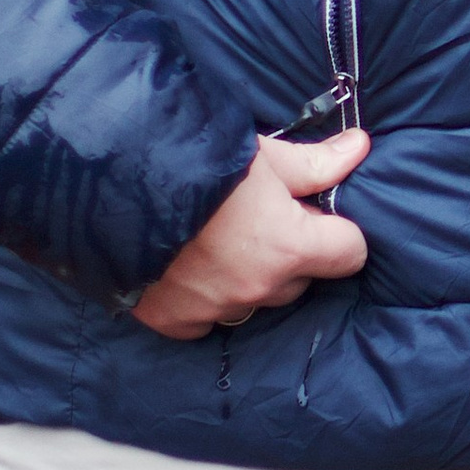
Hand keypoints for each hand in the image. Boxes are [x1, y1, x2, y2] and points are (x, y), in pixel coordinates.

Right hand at [132, 130, 370, 339]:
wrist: (110, 181)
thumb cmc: (194, 159)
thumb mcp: (261, 154)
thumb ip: (314, 163)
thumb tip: (359, 148)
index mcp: (289, 247)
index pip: (350, 253)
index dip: (339, 233)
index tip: (318, 218)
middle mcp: (258, 288)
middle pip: (301, 279)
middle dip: (290, 253)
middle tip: (258, 220)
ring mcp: (216, 309)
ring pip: (256, 300)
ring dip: (250, 278)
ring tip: (220, 241)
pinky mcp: (175, 321)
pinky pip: (208, 321)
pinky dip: (204, 300)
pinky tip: (188, 268)